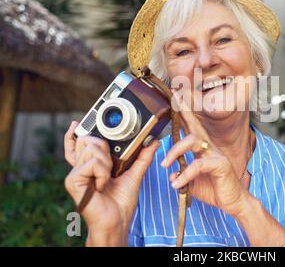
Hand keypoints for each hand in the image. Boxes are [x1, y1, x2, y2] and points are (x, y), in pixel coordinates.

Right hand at [64, 121, 159, 242]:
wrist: (116, 221)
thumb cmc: (121, 202)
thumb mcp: (134, 174)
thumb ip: (142, 157)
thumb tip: (153, 142)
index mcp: (90, 165)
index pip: (78, 144)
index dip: (75, 133)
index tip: (77, 122)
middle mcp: (80, 167)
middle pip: (88, 140)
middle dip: (105, 148)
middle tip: (111, 167)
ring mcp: (75, 173)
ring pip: (92, 148)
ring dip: (107, 163)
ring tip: (107, 178)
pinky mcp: (72, 180)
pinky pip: (93, 162)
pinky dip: (103, 172)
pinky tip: (101, 185)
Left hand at [161, 91, 249, 217]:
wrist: (233, 201)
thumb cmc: (215, 189)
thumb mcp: (192, 182)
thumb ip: (181, 175)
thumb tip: (170, 173)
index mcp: (202, 149)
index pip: (191, 126)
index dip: (184, 111)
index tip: (176, 95)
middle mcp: (209, 148)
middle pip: (194, 126)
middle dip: (184, 110)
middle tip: (174, 98)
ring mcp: (215, 155)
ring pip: (193, 142)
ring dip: (175, 150)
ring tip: (164, 164)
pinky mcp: (219, 165)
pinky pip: (198, 165)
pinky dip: (185, 174)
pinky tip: (177, 183)